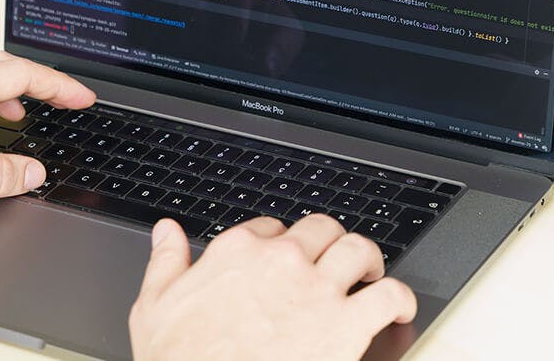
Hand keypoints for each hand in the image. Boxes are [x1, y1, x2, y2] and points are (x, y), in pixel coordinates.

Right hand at [129, 214, 417, 360]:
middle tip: (332, 262)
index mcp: (236, 253)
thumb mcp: (153, 309)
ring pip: (359, 249)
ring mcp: (316, 289)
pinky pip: (389, 295)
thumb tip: (167, 232)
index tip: (284, 261)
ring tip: (369, 273)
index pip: (271, 228)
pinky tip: (398, 308)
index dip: (281, 244)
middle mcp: (281, 260)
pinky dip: (400, 298)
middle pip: (320, 229)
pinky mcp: (346, 325)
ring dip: (368, 259)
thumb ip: (165, 262)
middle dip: (328, 243)